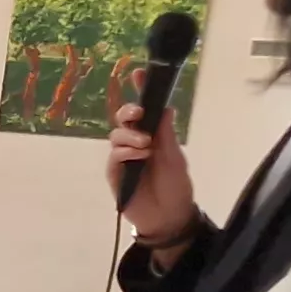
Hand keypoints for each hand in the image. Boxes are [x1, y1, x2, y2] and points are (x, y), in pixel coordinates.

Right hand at [106, 104, 198, 244]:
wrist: (170, 217)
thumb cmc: (176, 187)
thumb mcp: (176, 158)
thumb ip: (168, 134)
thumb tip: (167, 108)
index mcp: (153, 136)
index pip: (144, 111)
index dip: (140, 92)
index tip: (137, 74)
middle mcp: (135, 144)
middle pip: (123, 120)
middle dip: (128, 113)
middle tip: (139, 115)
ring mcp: (123, 158)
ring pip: (116, 136)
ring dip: (130, 136)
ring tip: (146, 145)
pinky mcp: (115, 174)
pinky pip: (114, 156)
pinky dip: (126, 152)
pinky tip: (140, 155)